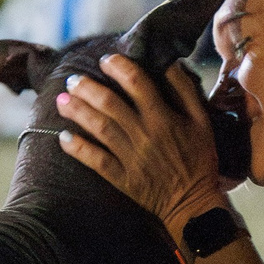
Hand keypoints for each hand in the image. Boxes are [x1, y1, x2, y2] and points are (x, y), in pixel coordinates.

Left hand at [55, 54, 227, 235]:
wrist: (194, 203)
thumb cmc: (199, 159)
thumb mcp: (202, 122)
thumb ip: (185, 91)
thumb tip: (169, 63)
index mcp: (165, 119)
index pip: (138, 84)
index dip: (119, 67)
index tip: (106, 60)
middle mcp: (146, 135)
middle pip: (111, 104)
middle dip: (88, 88)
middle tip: (72, 79)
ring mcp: (132, 158)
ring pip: (100, 129)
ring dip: (78, 112)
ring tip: (61, 100)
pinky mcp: (123, 179)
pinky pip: (96, 161)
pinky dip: (79, 149)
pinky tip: (64, 137)